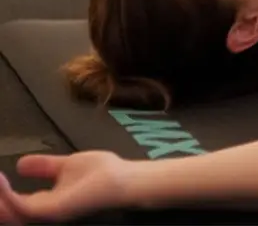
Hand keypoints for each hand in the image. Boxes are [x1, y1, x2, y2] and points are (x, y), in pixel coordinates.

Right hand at [0, 152, 131, 223]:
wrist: (124, 179)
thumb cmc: (101, 174)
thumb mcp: (64, 166)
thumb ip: (44, 167)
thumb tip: (20, 164)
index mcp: (43, 205)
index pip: (11, 204)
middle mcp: (41, 214)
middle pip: (7, 213)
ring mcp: (45, 215)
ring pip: (8, 213)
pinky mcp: (51, 212)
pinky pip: (21, 207)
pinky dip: (5, 195)